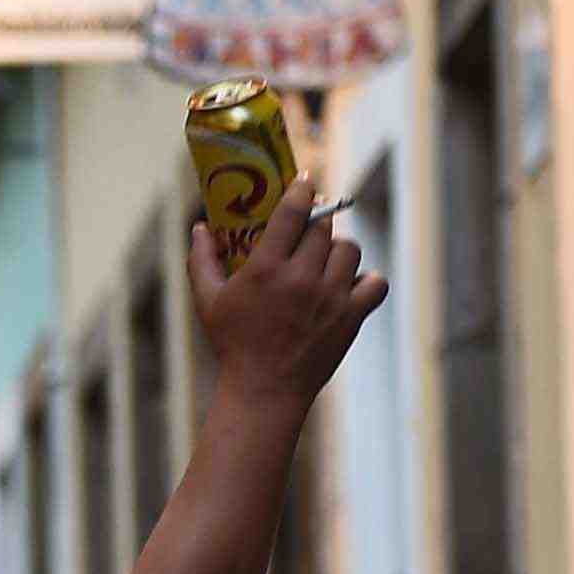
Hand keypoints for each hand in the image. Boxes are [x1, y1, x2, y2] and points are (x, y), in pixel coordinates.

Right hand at [187, 185, 385, 410]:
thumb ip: (202, 260)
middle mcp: (301, 279)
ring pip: (349, 250)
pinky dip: (367, 280)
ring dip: (337, 250)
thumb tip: (199, 227)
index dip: (302, 190)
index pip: (293, 212)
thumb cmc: (233, 345)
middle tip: (309, 230)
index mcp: (266, 269)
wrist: (265, 391)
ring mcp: (330, 298)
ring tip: (324, 261)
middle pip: (323, 228)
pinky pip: (375, 283)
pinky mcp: (350, 318)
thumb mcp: (208, 301)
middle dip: (317, 223)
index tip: (305, 182)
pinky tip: (350, 284)